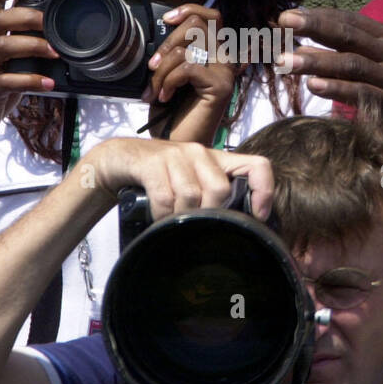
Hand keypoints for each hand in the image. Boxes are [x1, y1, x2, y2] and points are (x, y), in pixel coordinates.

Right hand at [0, 0, 61, 151]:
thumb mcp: (3, 62)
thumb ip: (20, 45)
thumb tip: (54, 34)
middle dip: (29, 17)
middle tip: (53, 26)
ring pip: (4, 46)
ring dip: (34, 46)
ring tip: (57, 53)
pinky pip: (8, 81)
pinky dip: (31, 80)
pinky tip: (49, 83)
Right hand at [84, 137, 273, 221]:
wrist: (119, 159)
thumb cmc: (161, 177)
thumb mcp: (191, 183)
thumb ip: (213, 198)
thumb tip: (237, 231)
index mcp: (217, 159)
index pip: (257, 166)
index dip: (264, 191)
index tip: (258, 216)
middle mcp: (200, 152)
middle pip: (220, 189)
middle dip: (209, 214)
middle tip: (194, 225)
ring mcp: (176, 154)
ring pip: (191, 195)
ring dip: (181, 217)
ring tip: (172, 223)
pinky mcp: (152, 162)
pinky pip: (165, 197)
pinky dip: (161, 215)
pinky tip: (157, 219)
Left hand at [146, 4, 237, 141]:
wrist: (175, 145)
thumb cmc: (171, 113)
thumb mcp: (169, 72)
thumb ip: (175, 50)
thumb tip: (165, 26)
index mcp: (213, 54)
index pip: (211, 16)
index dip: (189, 10)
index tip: (166, 19)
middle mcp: (224, 60)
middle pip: (198, 25)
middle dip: (167, 43)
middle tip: (152, 66)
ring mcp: (225, 73)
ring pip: (189, 46)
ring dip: (162, 68)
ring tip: (155, 89)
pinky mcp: (220, 86)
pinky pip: (188, 67)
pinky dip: (169, 80)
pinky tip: (164, 96)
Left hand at [276, 8, 382, 162]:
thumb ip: (356, 54)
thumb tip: (308, 48)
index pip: (349, 20)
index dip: (318, 16)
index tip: (288, 16)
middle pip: (347, 35)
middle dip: (313, 27)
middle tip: (282, 23)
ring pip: (351, 63)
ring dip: (315, 60)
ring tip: (284, 61)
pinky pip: (362, 94)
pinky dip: (337, 89)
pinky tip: (314, 86)